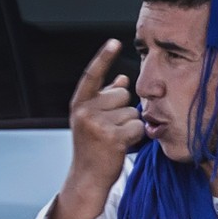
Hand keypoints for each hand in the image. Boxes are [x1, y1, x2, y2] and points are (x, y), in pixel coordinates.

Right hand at [52, 41, 144, 218]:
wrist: (87, 178)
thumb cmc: (94, 148)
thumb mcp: (93, 120)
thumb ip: (106, 98)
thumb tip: (122, 78)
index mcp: (79, 104)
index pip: (92, 75)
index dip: (103, 57)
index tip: (114, 41)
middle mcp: (85, 111)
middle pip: (122, 95)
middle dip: (123, 110)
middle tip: (111, 129)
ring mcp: (98, 125)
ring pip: (132, 112)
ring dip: (130, 126)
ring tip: (115, 140)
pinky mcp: (113, 138)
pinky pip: (138, 127)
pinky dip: (136, 137)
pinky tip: (123, 146)